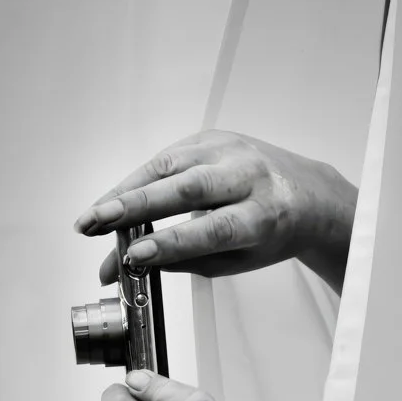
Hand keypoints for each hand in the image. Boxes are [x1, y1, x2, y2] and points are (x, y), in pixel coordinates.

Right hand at [75, 130, 357, 291]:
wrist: (308, 193)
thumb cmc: (273, 232)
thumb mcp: (239, 259)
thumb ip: (188, 261)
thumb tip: (131, 264)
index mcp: (264, 214)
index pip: (213, 228)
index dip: (171, 242)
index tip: (134, 256)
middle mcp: (248, 176)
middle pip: (187, 188)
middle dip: (135, 207)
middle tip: (96, 225)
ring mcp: (231, 150)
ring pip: (168, 166)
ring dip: (124, 191)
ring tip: (93, 218)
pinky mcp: (214, 136)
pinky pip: (168, 157)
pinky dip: (138, 179)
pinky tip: (115, 199)